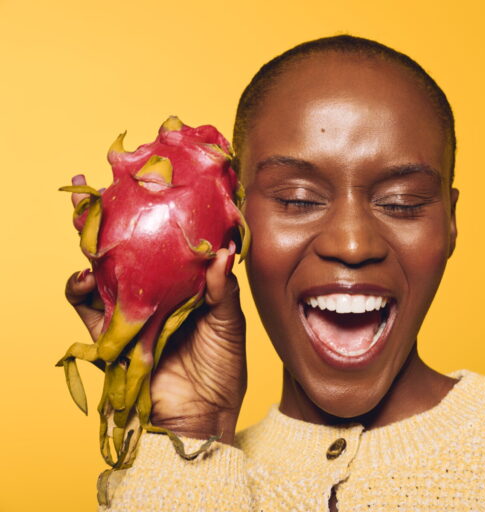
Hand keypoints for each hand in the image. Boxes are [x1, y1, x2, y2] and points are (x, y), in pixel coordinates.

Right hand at [64, 179, 247, 445]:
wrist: (202, 418)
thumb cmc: (222, 371)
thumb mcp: (229, 325)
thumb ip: (222, 291)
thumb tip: (221, 254)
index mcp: (189, 286)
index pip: (174, 243)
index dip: (165, 216)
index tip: (159, 185)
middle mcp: (158, 292)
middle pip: (133, 249)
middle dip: (116, 218)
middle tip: (103, 185)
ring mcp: (133, 311)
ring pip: (105, 270)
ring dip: (90, 245)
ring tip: (85, 219)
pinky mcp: (112, 335)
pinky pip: (87, 308)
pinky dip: (79, 290)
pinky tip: (83, 276)